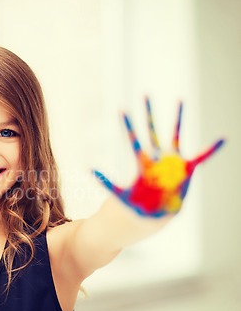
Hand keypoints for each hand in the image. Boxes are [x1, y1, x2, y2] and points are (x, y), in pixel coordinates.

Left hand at [93, 97, 224, 217]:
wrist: (153, 217)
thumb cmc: (135, 206)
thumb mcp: (119, 196)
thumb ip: (106, 182)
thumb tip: (87, 168)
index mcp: (141, 163)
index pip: (133, 139)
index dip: (127, 125)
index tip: (121, 109)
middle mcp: (155, 158)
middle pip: (151, 130)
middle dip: (148, 113)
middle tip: (144, 93)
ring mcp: (171, 162)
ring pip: (174, 135)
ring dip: (177, 118)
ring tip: (179, 99)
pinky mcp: (186, 170)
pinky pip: (201, 157)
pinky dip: (211, 149)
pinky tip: (222, 138)